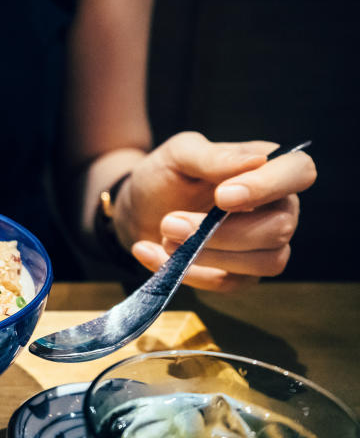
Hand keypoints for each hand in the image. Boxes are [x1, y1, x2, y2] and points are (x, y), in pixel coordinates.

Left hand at [112, 132, 316, 290]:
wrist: (138, 206)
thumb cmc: (167, 174)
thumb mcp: (180, 154)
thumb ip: (214, 157)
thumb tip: (257, 161)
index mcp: (270, 168)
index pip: (299, 171)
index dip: (268, 186)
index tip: (222, 196)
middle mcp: (277, 208)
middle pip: (280, 228)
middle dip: (223, 231)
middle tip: (170, 222)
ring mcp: (263, 245)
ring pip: (266, 262)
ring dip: (210, 254)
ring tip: (165, 237)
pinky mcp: (240, 275)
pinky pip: (228, 284)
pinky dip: (187, 272)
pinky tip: (151, 252)